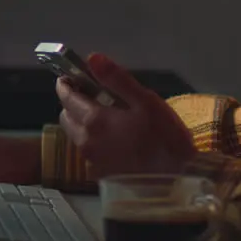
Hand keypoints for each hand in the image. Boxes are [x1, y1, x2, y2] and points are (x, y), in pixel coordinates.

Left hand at [56, 53, 195, 177]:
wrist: (175, 181)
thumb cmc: (165, 138)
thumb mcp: (146, 101)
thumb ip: (117, 79)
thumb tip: (93, 58)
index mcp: (95, 120)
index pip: (68, 98)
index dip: (66, 85)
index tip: (69, 77)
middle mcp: (86, 141)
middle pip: (66, 118)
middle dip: (71, 103)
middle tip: (89, 94)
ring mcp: (92, 161)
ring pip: (75, 136)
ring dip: (81, 122)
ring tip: (103, 116)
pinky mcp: (101, 174)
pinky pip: (88, 151)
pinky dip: (92, 140)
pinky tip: (112, 139)